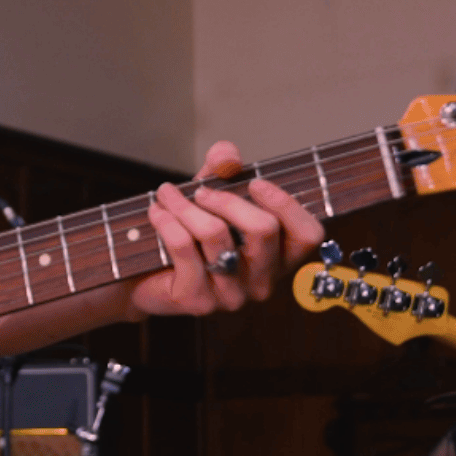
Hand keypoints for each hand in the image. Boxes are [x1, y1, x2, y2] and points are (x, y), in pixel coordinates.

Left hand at [128, 141, 324, 317]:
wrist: (147, 279)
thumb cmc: (191, 237)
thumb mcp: (212, 196)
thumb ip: (223, 169)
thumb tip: (227, 154)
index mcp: (279, 258)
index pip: (308, 235)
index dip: (286, 204)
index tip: (255, 183)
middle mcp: (262, 282)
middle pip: (263, 229)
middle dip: (227, 199)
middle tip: (200, 191)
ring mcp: (232, 296)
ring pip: (216, 234)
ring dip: (185, 205)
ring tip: (167, 194)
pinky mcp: (198, 301)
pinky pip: (184, 247)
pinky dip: (167, 221)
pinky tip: (156, 212)